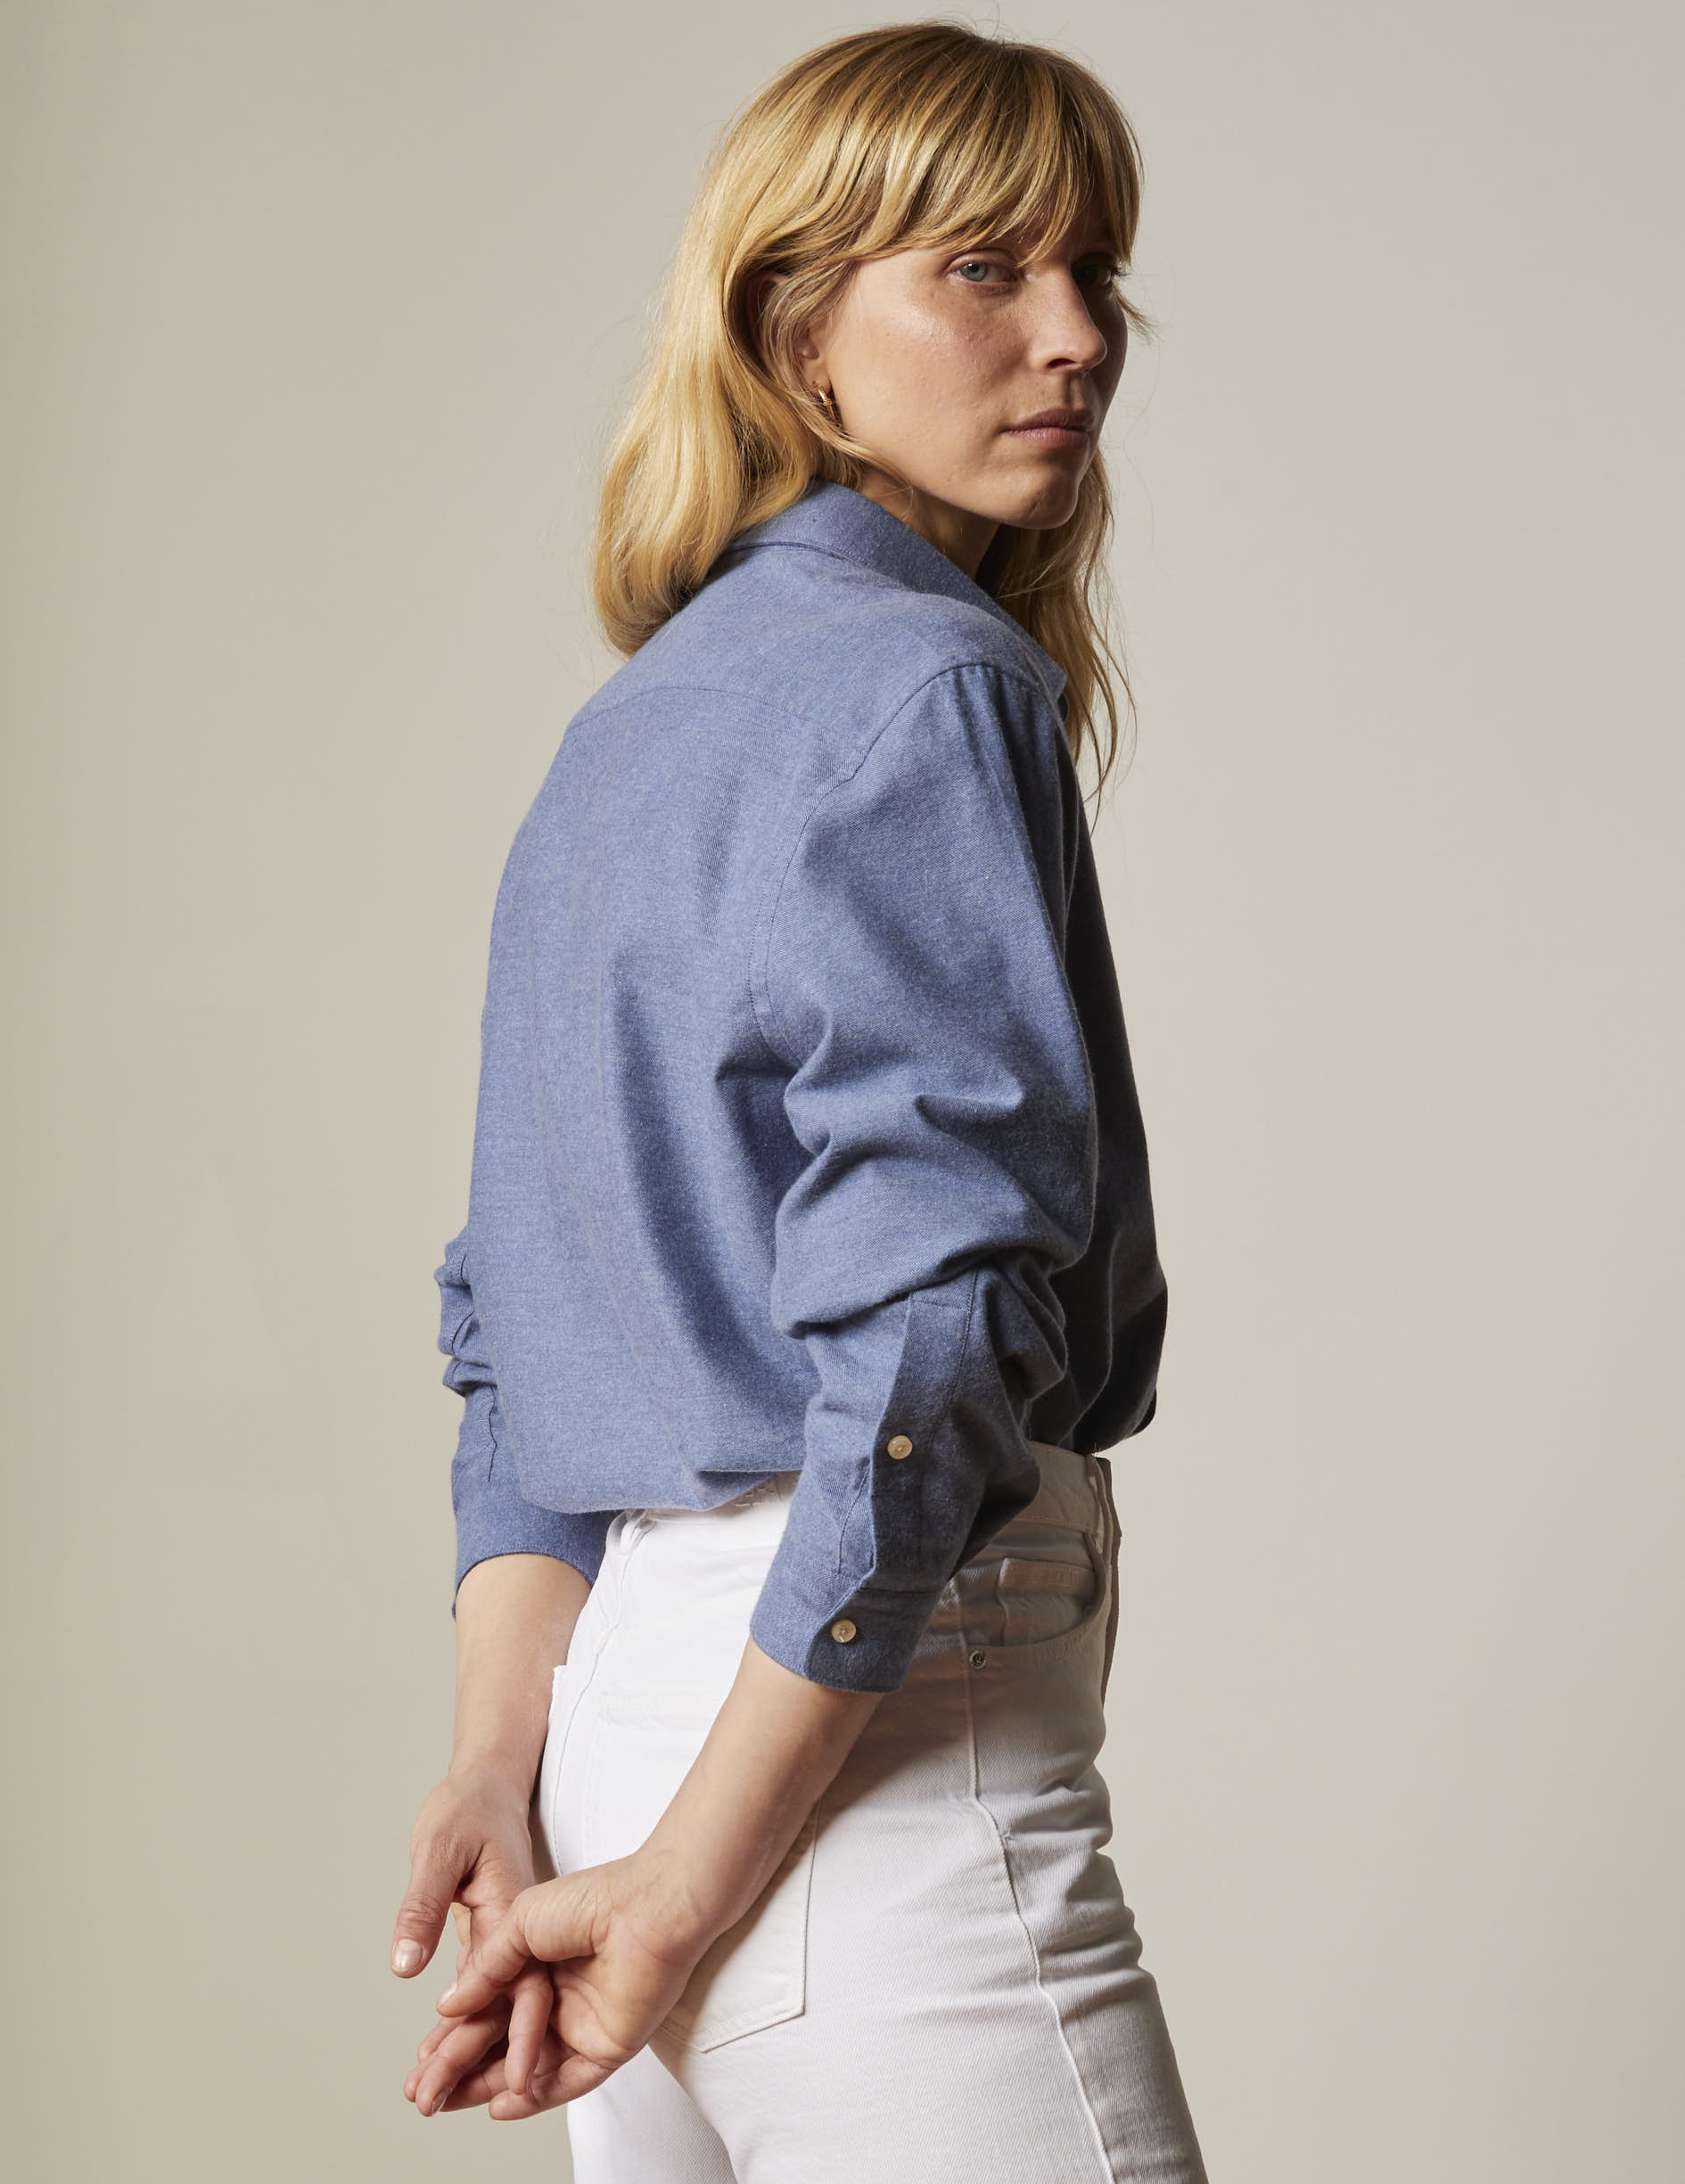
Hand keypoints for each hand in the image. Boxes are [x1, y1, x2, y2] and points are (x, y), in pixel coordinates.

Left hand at [391, 1762, 559, 2118]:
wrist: (484, 1787)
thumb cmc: (465, 1808)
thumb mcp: (437, 1848)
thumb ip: (423, 1905)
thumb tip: (406, 1965)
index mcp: (514, 1906)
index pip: (522, 1979)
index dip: (519, 2032)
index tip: (508, 2081)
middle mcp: (517, 1929)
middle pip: (505, 2004)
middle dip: (474, 2061)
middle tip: (431, 2101)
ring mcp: (507, 1937)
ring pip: (492, 2003)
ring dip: (464, 2052)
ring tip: (426, 2095)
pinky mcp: (491, 1940)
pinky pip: (480, 1991)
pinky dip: (458, 2026)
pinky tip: (434, 2057)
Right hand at [421, 1847, 715, 2115]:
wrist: (649, 1907)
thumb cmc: (593, 1899)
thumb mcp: (520, 1921)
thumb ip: (485, 1968)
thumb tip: (448, 2004)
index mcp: (537, 1965)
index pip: (487, 2011)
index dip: (453, 2035)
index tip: (421, 2056)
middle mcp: (558, 1998)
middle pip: (498, 2044)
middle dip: (458, 2068)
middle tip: (422, 2092)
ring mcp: (582, 2024)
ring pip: (526, 2069)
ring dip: (485, 2087)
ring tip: (446, 2103)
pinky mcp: (607, 2046)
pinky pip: (566, 2081)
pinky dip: (534, 2097)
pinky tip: (501, 2105)